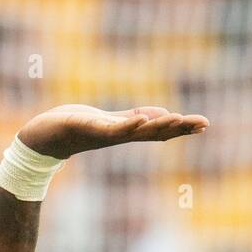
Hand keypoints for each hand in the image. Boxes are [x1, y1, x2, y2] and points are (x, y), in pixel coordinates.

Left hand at [17, 105, 208, 159]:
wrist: (47, 135)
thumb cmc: (78, 127)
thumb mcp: (110, 121)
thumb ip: (134, 118)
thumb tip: (163, 116)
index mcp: (127, 132)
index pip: (160, 130)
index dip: (182, 128)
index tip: (205, 124)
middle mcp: (120, 135)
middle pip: (154, 132)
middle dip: (179, 128)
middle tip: (202, 123)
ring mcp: (106, 133)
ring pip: (137, 131)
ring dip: (158, 126)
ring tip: (178, 119)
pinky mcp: (90, 128)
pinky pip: (112, 128)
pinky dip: (127, 125)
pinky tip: (141, 120)